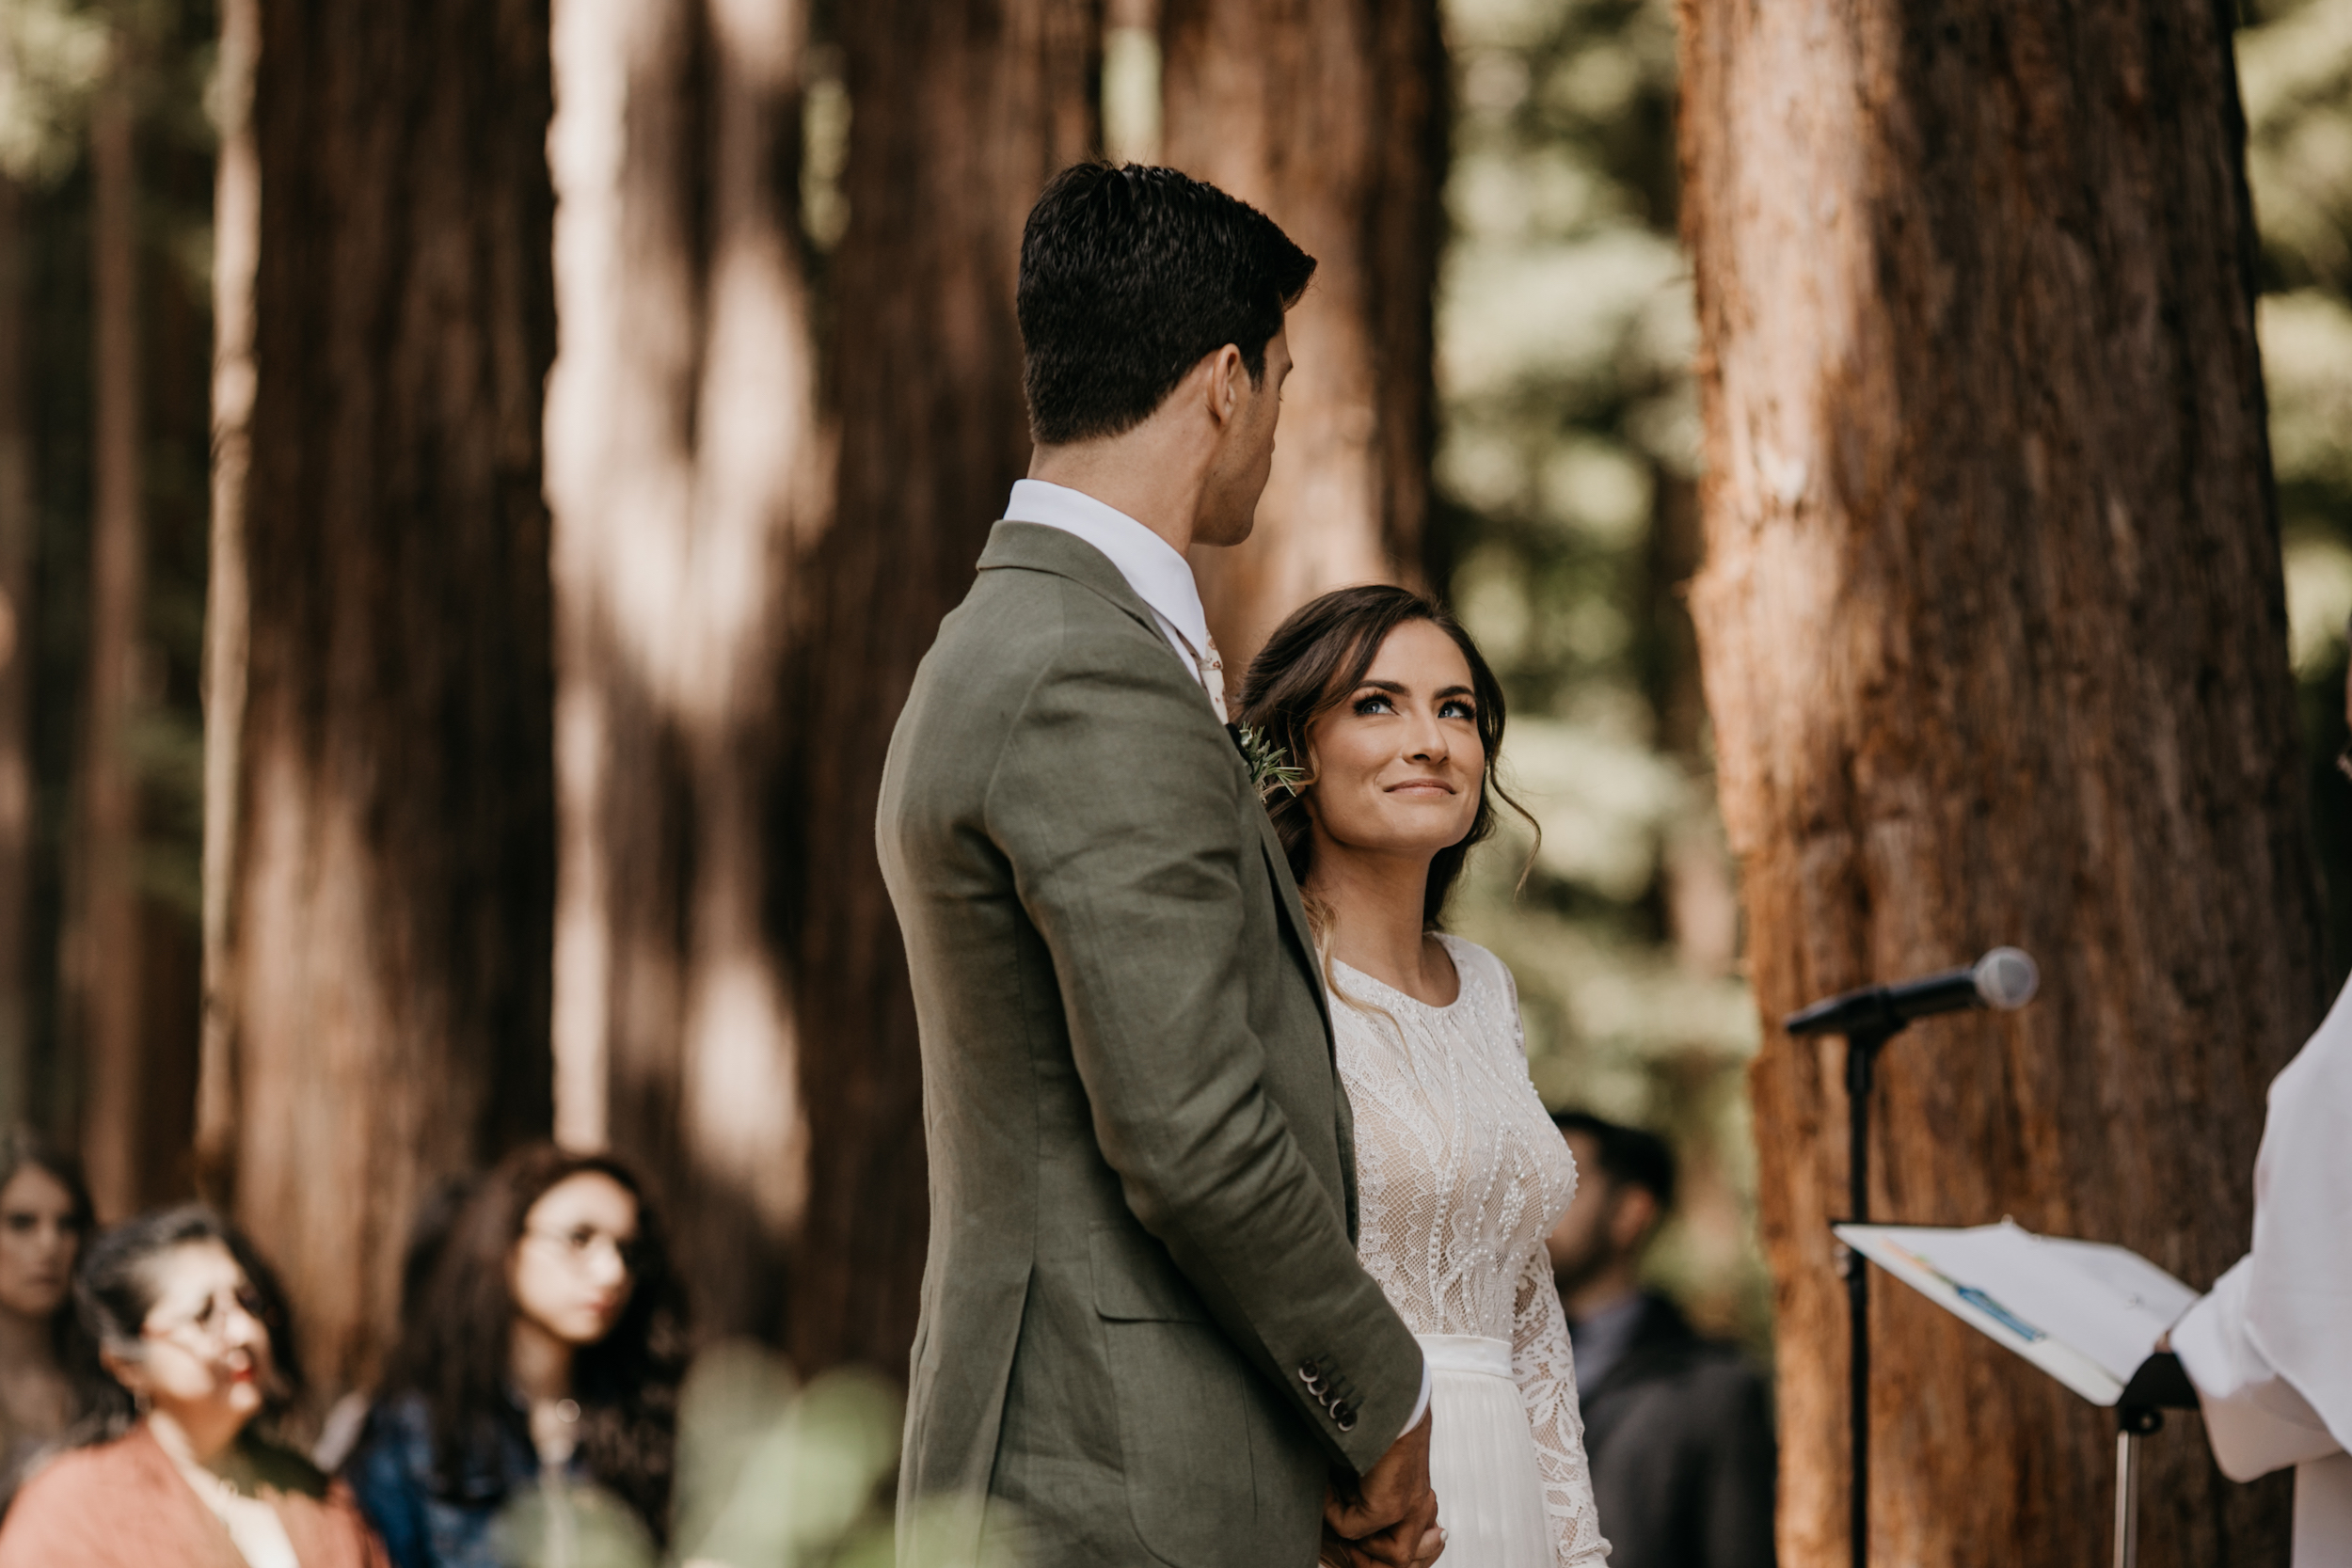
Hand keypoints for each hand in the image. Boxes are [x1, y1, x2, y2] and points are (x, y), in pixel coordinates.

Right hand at [1324, 1412, 1441, 1566]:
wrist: (1382, 1399)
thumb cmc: (1372, 1425)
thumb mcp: (1370, 1472)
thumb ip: (1364, 1498)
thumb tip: (1346, 1531)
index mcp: (1419, 1499)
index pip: (1417, 1550)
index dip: (1386, 1558)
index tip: (1357, 1550)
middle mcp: (1421, 1507)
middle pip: (1405, 1561)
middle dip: (1370, 1562)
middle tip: (1347, 1548)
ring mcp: (1409, 1508)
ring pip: (1389, 1557)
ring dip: (1355, 1541)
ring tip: (1335, 1512)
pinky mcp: (1390, 1506)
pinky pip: (1353, 1528)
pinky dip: (1332, 1512)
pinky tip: (1327, 1487)